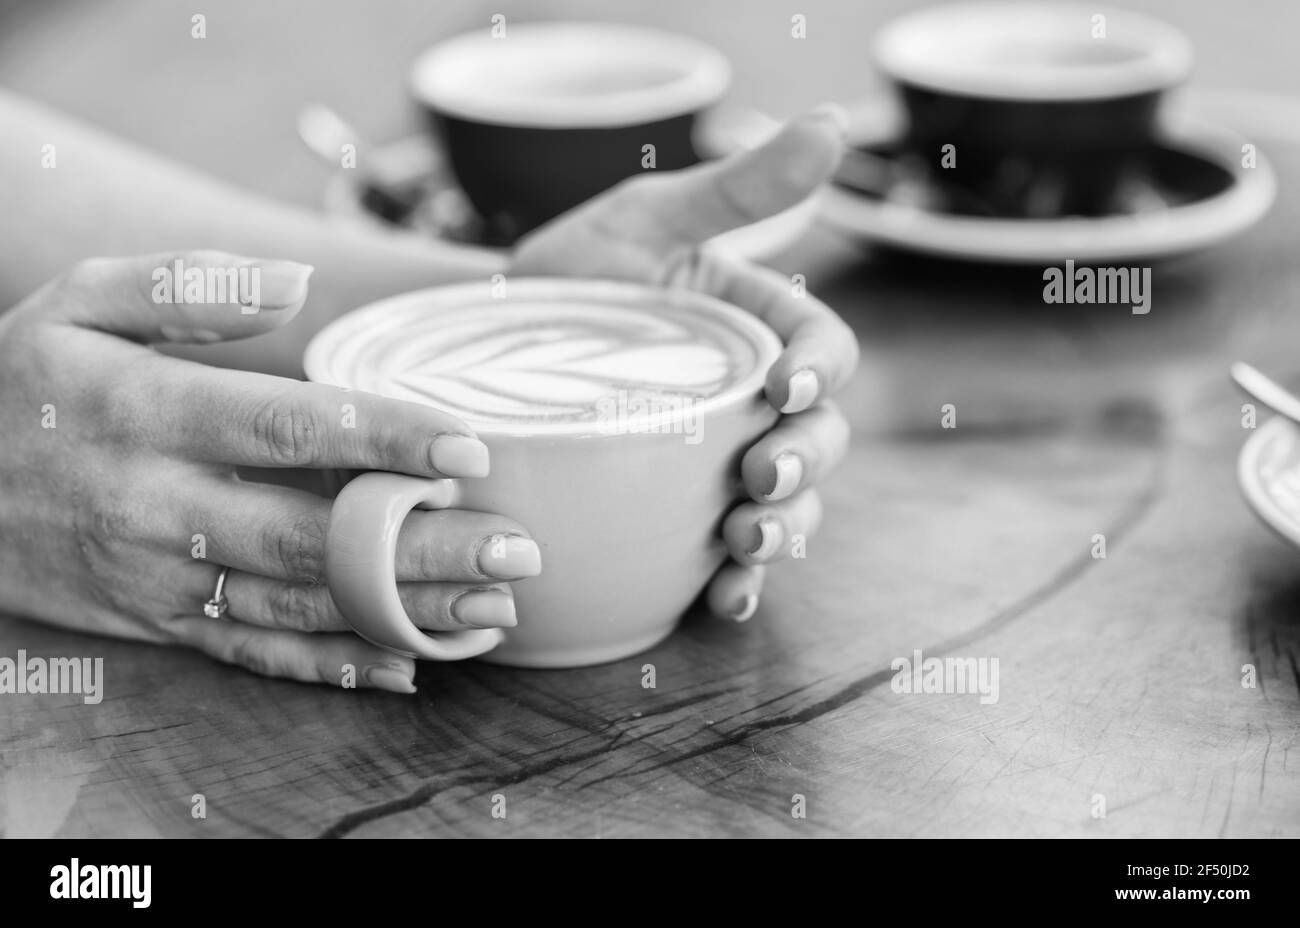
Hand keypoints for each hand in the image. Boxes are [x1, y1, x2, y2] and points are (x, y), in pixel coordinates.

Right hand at [0, 252, 542, 692]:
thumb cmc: (20, 384)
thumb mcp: (76, 302)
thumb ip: (186, 287)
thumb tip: (295, 279)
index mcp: (149, 413)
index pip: (288, 428)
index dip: (384, 439)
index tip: (468, 448)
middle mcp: (159, 506)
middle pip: (314, 535)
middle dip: (423, 545)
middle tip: (518, 546)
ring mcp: (159, 577)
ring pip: (298, 605)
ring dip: (402, 612)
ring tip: (492, 609)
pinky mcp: (157, 622)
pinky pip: (252, 651)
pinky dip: (331, 666)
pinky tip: (406, 665)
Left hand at [511, 108, 857, 620]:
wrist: (487, 340)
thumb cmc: (573, 270)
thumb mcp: (646, 219)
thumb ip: (738, 189)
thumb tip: (835, 122)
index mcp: (760, 331)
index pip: (826, 353)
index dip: (822, 376)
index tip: (783, 389)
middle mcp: (751, 403)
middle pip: (818, 441)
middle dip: (803, 467)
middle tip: (757, 482)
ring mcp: (718, 462)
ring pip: (785, 505)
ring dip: (781, 531)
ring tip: (745, 545)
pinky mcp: (679, 512)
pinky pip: (724, 554)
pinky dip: (735, 580)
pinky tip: (720, 598)